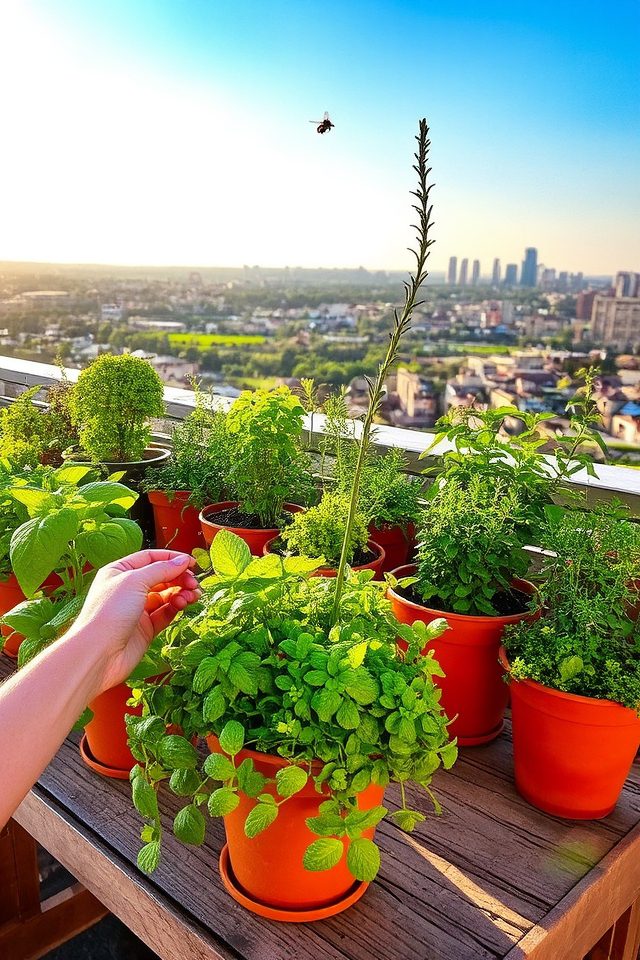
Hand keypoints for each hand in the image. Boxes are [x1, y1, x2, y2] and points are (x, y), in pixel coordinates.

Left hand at [70, 550, 200, 696]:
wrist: (99, 654)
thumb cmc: (108, 613)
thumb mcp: (134, 581)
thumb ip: (161, 569)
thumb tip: (183, 561)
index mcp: (119, 572)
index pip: (150, 558)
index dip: (171, 558)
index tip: (192, 562)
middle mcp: (128, 589)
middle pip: (161, 576)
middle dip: (179, 577)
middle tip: (194, 582)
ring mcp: (137, 609)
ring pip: (166, 595)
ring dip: (181, 592)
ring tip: (192, 595)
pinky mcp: (145, 628)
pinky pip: (166, 613)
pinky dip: (176, 607)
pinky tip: (183, 604)